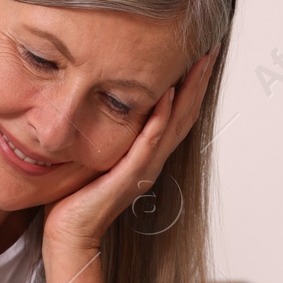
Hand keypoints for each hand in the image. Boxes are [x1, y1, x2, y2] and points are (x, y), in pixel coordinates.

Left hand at [43, 49, 219, 252]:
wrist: (70, 234)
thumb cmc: (77, 198)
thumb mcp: (97, 155)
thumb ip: (107, 132)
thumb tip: (101, 102)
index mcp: (148, 155)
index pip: (178, 113)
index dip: (192, 84)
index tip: (200, 54)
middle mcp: (153, 160)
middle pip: (185, 114)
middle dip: (199, 80)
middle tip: (212, 48)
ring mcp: (144, 169)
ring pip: (175, 124)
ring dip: (189, 92)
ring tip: (200, 63)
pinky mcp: (129, 176)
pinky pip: (149, 143)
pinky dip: (160, 119)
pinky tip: (167, 95)